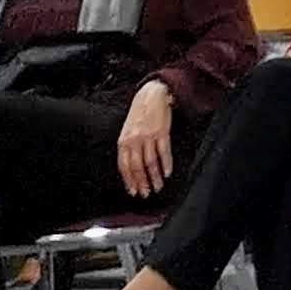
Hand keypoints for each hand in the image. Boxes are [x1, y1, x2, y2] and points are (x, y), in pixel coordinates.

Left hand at [115, 86, 178, 200]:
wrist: (151, 96)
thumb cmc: (140, 114)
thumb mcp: (128, 131)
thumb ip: (128, 147)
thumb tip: (131, 166)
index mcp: (123, 141)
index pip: (124, 166)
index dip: (129, 180)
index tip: (133, 191)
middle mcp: (134, 140)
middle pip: (137, 167)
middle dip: (141, 182)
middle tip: (146, 193)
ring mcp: (148, 137)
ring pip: (150, 162)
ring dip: (154, 177)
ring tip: (158, 187)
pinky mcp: (161, 133)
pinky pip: (163, 152)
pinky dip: (166, 164)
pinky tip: (167, 173)